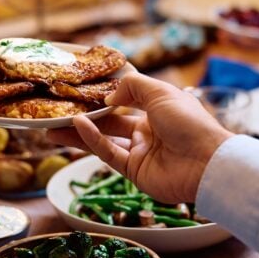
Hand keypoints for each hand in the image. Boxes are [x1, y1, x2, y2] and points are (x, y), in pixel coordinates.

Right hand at [47, 73, 233, 202]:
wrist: (206, 163)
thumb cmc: (189, 122)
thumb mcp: (161, 92)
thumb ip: (132, 86)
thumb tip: (109, 95)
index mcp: (158, 108)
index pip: (128, 98)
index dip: (107, 93)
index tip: (83, 87)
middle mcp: (148, 129)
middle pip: (110, 120)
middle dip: (85, 115)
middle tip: (59, 108)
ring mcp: (140, 151)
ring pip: (103, 138)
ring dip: (79, 131)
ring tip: (52, 124)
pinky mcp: (133, 170)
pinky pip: (108, 152)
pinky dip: (92, 139)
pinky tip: (76, 126)